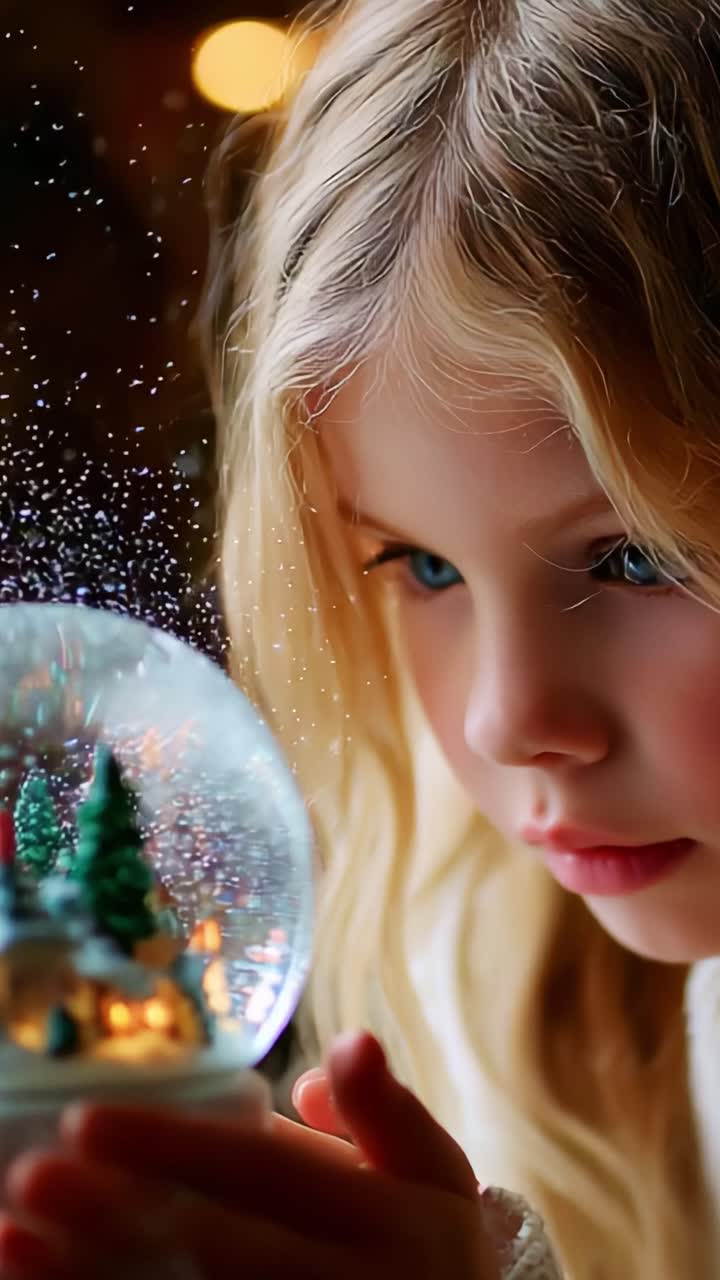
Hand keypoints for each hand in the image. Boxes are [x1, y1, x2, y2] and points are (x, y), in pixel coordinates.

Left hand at [0, 1032, 502, 1279]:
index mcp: (373, 1217)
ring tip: (10, 1241)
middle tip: (31, 1176)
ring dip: (86, 1278)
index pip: (259, 1172)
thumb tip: (347, 1043)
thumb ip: (388, 1111)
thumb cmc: (425, 1246)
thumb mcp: (434, 1174)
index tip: (86, 1118)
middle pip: (206, 1249)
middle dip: (111, 1215)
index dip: (172, 1146)